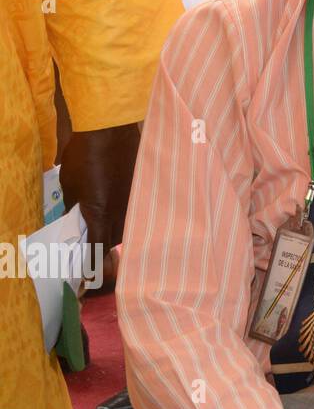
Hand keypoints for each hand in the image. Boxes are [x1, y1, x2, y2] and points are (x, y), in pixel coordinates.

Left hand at [60, 124, 141, 292]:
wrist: (110, 127)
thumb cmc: (83, 155)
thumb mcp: (71, 187)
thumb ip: (78, 209)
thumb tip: (79, 222)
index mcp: (101, 214)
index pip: (99, 252)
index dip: (96, 269)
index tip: (94, 281)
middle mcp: (124, 212)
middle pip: (119, 242)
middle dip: (111, 251)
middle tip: (104, 258)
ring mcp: (138, 199)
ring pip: (133, 226)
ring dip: (125, 231)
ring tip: (119, 232)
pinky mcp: (147, 188)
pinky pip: (143, 209)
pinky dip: (138, 214)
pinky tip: (135, 212)